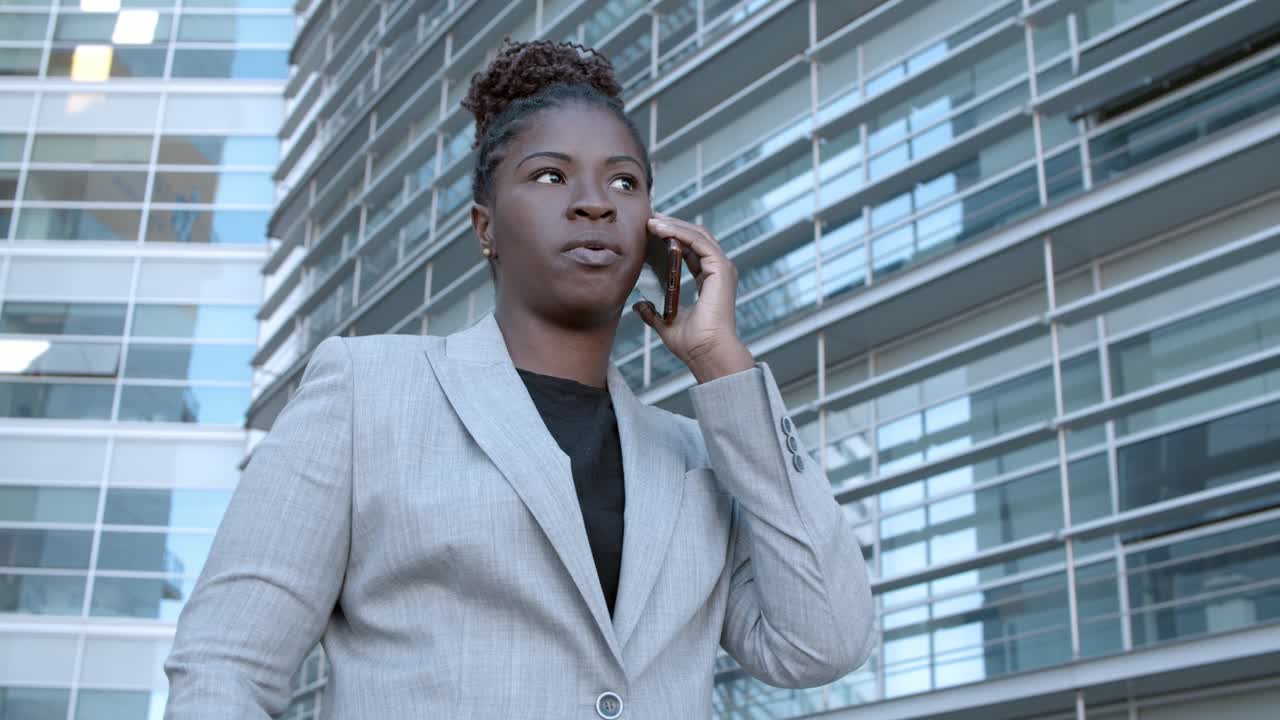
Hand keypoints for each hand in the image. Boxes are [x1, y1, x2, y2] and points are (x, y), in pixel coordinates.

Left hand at [633, 212, 753, 382]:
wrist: (707, 353)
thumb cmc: (693, 345)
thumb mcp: (666, 323)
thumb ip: (653, 313)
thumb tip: (638, 305)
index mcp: (709, 281)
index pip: (690, 250)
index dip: (671, 237)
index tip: (650, 230)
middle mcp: (718, 272)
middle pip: (695, 237)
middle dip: (672, 225)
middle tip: (649, 218)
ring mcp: (722, 269)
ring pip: (697, 235)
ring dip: (673, 225)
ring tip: (651, 220)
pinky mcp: (720, 269)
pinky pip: (698, 242)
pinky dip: (679, 232)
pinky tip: (660, 229)